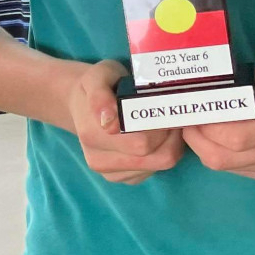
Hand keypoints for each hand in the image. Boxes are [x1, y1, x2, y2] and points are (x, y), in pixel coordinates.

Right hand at [68, 58, 183, 184]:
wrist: (83, 102)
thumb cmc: (98, 84)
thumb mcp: (99, 75)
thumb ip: (100, 96)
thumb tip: (108, 122)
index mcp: (92, 134)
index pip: (142, 142)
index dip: (162, 125)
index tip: (167, 106)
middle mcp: (98, 160)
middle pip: (155, 157)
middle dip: (170, 134)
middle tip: (171, 113)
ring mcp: (110, 173)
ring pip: (159, 165)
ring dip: (170, 143)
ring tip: (165, 122)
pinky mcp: (122, 179)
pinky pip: (155, 171)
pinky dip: (162, 152)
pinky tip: (157, 136)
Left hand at [181, 50, 254, 179]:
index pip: (237, 138)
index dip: (208, 127)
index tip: (196, 108)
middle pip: (222, 157)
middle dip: (197, 138)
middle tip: (190, 116)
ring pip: (222, 165)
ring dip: (202, 146)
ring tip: (197, 124)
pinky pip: (230, 168)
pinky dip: (214, 152)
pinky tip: (213, 135)